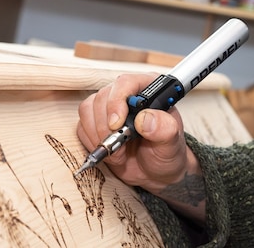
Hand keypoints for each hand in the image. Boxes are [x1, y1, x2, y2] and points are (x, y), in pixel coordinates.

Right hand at [77, 72, 194, 192]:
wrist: (156, 171)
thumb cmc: (167, 152)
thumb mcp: (172, 142)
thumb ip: (164, 129)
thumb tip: (144, 119)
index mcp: (150, 89)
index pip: (126, 83)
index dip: (117, 101)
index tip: (117, 124)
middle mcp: (128, 94)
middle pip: (102, 97)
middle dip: (106, 126)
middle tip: (121, 146)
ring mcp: (110, 108)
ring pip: (88, 109)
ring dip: (98, 135)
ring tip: (118, 152)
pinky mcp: (96, 123)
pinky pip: (82, 126)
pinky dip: (92, 142)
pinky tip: (110, 153)